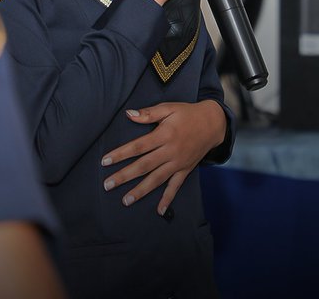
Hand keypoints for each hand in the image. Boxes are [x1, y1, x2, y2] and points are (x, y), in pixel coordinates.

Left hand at [100, 100, 227, 214]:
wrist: (213, 123)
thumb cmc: (187, 113)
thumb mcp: (169, 108)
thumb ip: (149, 113)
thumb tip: (129, 114)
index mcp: (164, 135)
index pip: (138, 146)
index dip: (121, 154)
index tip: (105, 161)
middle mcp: (170, 151)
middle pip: (144, 166)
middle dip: (124, 176)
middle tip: (108, 185)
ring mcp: (178, 163)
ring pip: (156, 179)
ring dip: (141, 190)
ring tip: (125, 200)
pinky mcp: (185, 170)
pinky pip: (175, 186)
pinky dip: (168, 199)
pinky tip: (159, 211)